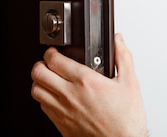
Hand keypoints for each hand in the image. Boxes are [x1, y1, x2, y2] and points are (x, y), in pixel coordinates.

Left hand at [31, 33, 147, 136]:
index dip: (51, 52)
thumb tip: (118, 41)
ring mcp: (63, 111)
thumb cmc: (126, 119)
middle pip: (38, 73)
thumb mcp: (130, 83)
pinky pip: (43, 108)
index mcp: (85, 81)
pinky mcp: (61, 125)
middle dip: (41, 64)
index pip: (54, 60)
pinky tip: (55, 97)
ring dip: (39, 82)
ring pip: (36, 90)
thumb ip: (123, 57)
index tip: (55, 52)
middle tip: (48, 63)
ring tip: (48, 79)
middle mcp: (70, 95)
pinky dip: (44, 99)